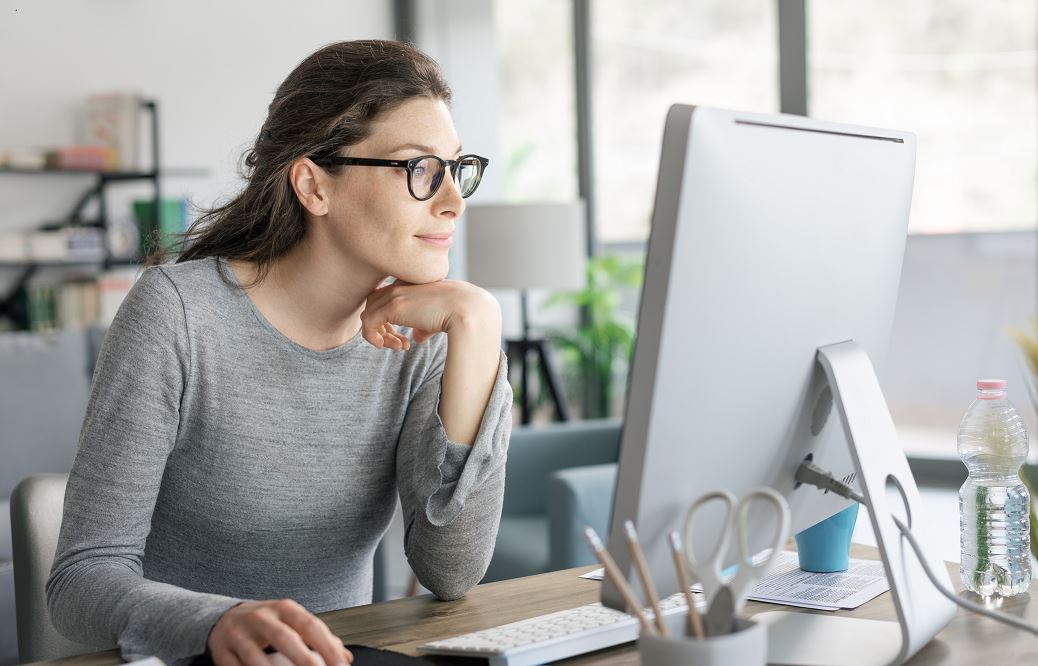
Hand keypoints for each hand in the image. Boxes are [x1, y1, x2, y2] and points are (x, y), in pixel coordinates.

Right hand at [207, 600, 351, 665]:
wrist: (226, 618)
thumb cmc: (267, 623)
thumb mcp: (292, 622)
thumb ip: (318, 638)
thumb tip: (345, 657)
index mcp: (284, 609)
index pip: (310, 625)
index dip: (328, 646)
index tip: (341, 665)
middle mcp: (261, 618)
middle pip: (284, 638)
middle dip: (304, 659)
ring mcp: (239, 634)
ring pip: (256, 658)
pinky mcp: (222, 652)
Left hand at [359, 279, 500, 350]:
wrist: (467, 309)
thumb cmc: (459, 313)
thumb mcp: (439, 317)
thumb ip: (423, 325)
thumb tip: (416, 338)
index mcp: (411, 282)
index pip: (386, 297)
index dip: (389, 319)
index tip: (405, 337)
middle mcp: (400, 285)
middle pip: (374, 304)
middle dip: (382, 327)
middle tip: (399, 343)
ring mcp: (394, 295)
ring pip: (369, 314)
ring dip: (380, 335)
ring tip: (399, 346)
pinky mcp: (391, 308)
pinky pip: (367, 324)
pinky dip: (374, 339)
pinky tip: (396, 347)